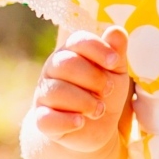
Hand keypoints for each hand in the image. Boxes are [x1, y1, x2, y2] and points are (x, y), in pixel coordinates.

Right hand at [28, 27, 131, 153]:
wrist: (96, 128)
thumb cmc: (104, 92)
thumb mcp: (116, 72)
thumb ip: (117, 51)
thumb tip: (116, 31)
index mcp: (70, 52)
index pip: (77, 41)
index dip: (98, 49)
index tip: (115, 61)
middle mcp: (52, 70)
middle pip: (66, 64)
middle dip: (93, 78)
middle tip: (107, 91)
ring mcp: (44, 95)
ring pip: (57, 91)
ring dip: (85, 102)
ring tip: (99, 110)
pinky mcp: (42, 120)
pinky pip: (46, 119)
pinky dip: (66, 120)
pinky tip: (80, 121)